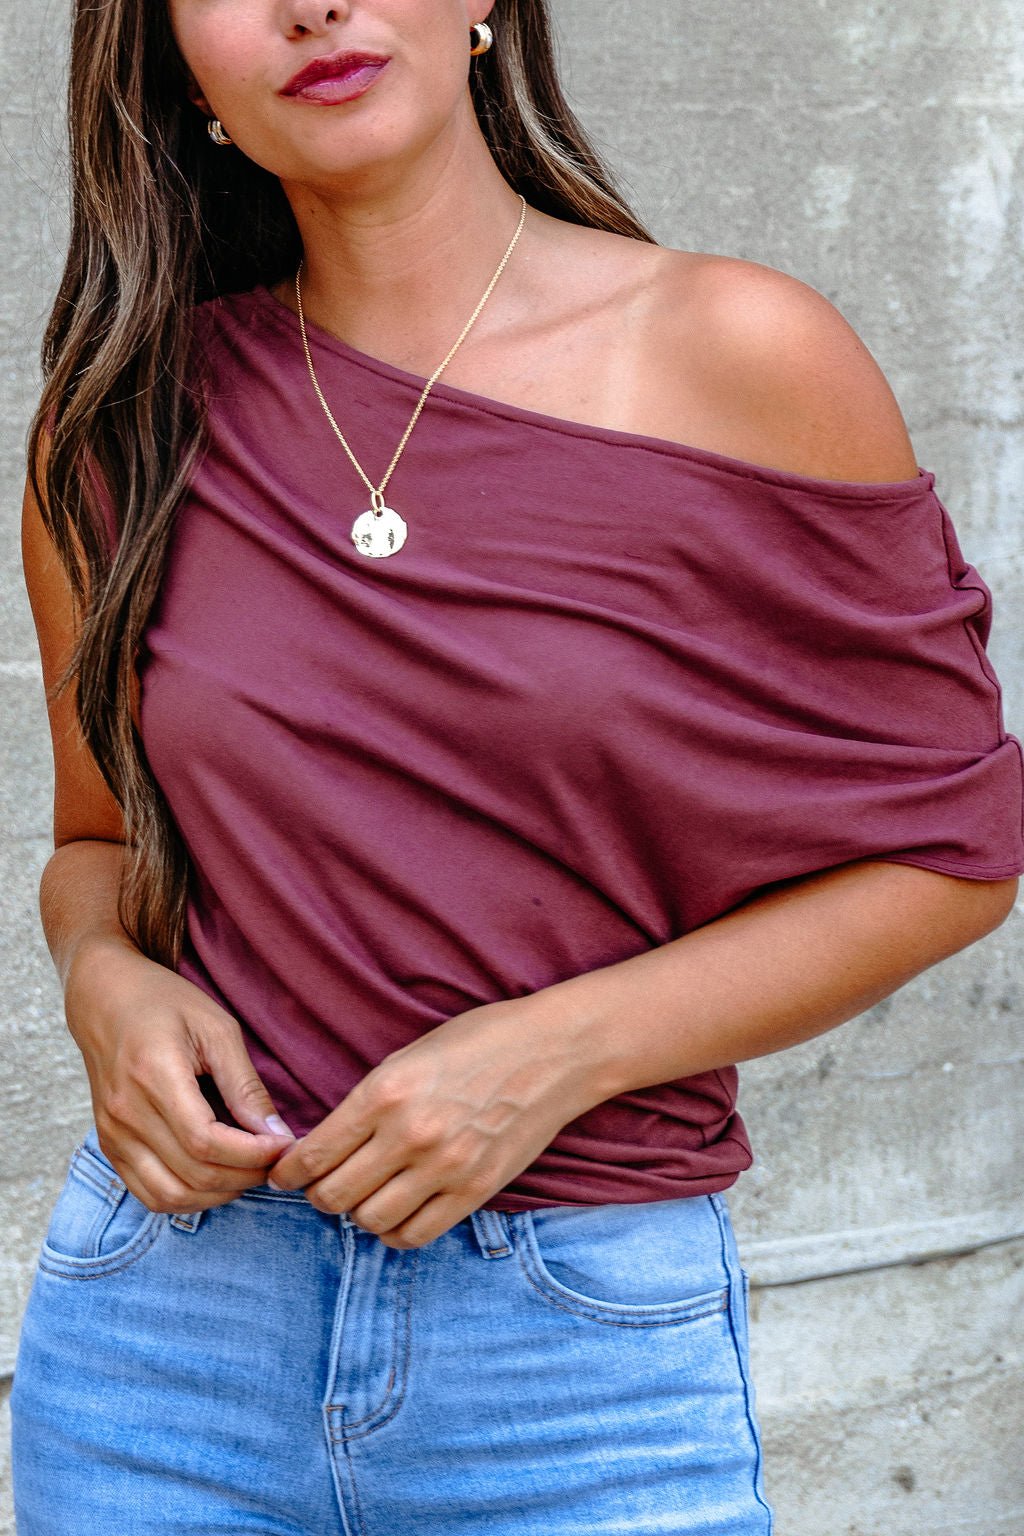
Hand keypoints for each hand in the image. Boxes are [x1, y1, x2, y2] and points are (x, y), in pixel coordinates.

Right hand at [65, 936, 295, 1212]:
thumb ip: (244, 1085)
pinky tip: (217, 1177)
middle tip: (276, 1159)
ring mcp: (112, 1135)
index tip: (283, 1144)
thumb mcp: (217, 1029)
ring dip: (219, 1194)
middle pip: (193, 1174)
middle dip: (246, 1175)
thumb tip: (277, 1135)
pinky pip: (149, 1194)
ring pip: (171, 1196)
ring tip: (250, 1169)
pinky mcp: (109, 1147)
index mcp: (153, 1075)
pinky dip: (188, 1198)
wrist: (106, 1000)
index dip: (252, 1154)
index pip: (206, 1142)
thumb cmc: (165, 1004)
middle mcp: (125, 1113)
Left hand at [267, 995, 600, 1248]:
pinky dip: (395, 1231)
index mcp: (386, 1092)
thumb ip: (369, 1101)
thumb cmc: (479, 1041)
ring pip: (370, 1220)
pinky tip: (396, 1212)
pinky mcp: (476, 1190)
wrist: (554, 1051)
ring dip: (357, 1213)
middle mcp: (411, 1134)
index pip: (314, 1154)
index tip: (285, 1173)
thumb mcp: (409, 1056)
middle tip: (322, 1185)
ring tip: (363, 1196)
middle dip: (318, 1195)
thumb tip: (325, 1144)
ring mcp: (446, 1167)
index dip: (288, 1172)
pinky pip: (416, 1235)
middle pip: (334, 1195)